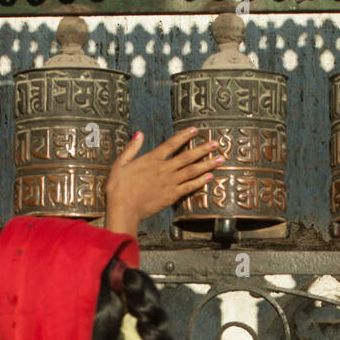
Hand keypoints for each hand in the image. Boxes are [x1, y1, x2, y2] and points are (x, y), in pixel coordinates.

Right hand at [105, 127, 224, 235]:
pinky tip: (210, 177)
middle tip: (216, 143)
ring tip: (220, 159)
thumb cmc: (119, 188)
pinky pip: (189, 187)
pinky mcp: (172, 196)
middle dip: (203, 149)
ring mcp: (170, 183)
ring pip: (192, 171)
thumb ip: (132, 148)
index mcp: (152, 159)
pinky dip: (200, 182)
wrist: (124, 208)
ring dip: (207, 164)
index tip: (195, 130)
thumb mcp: (120, 164)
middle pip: (187, 156)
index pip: (172, 144)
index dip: (184, 136)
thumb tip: (139, 134)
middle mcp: (164, 169)